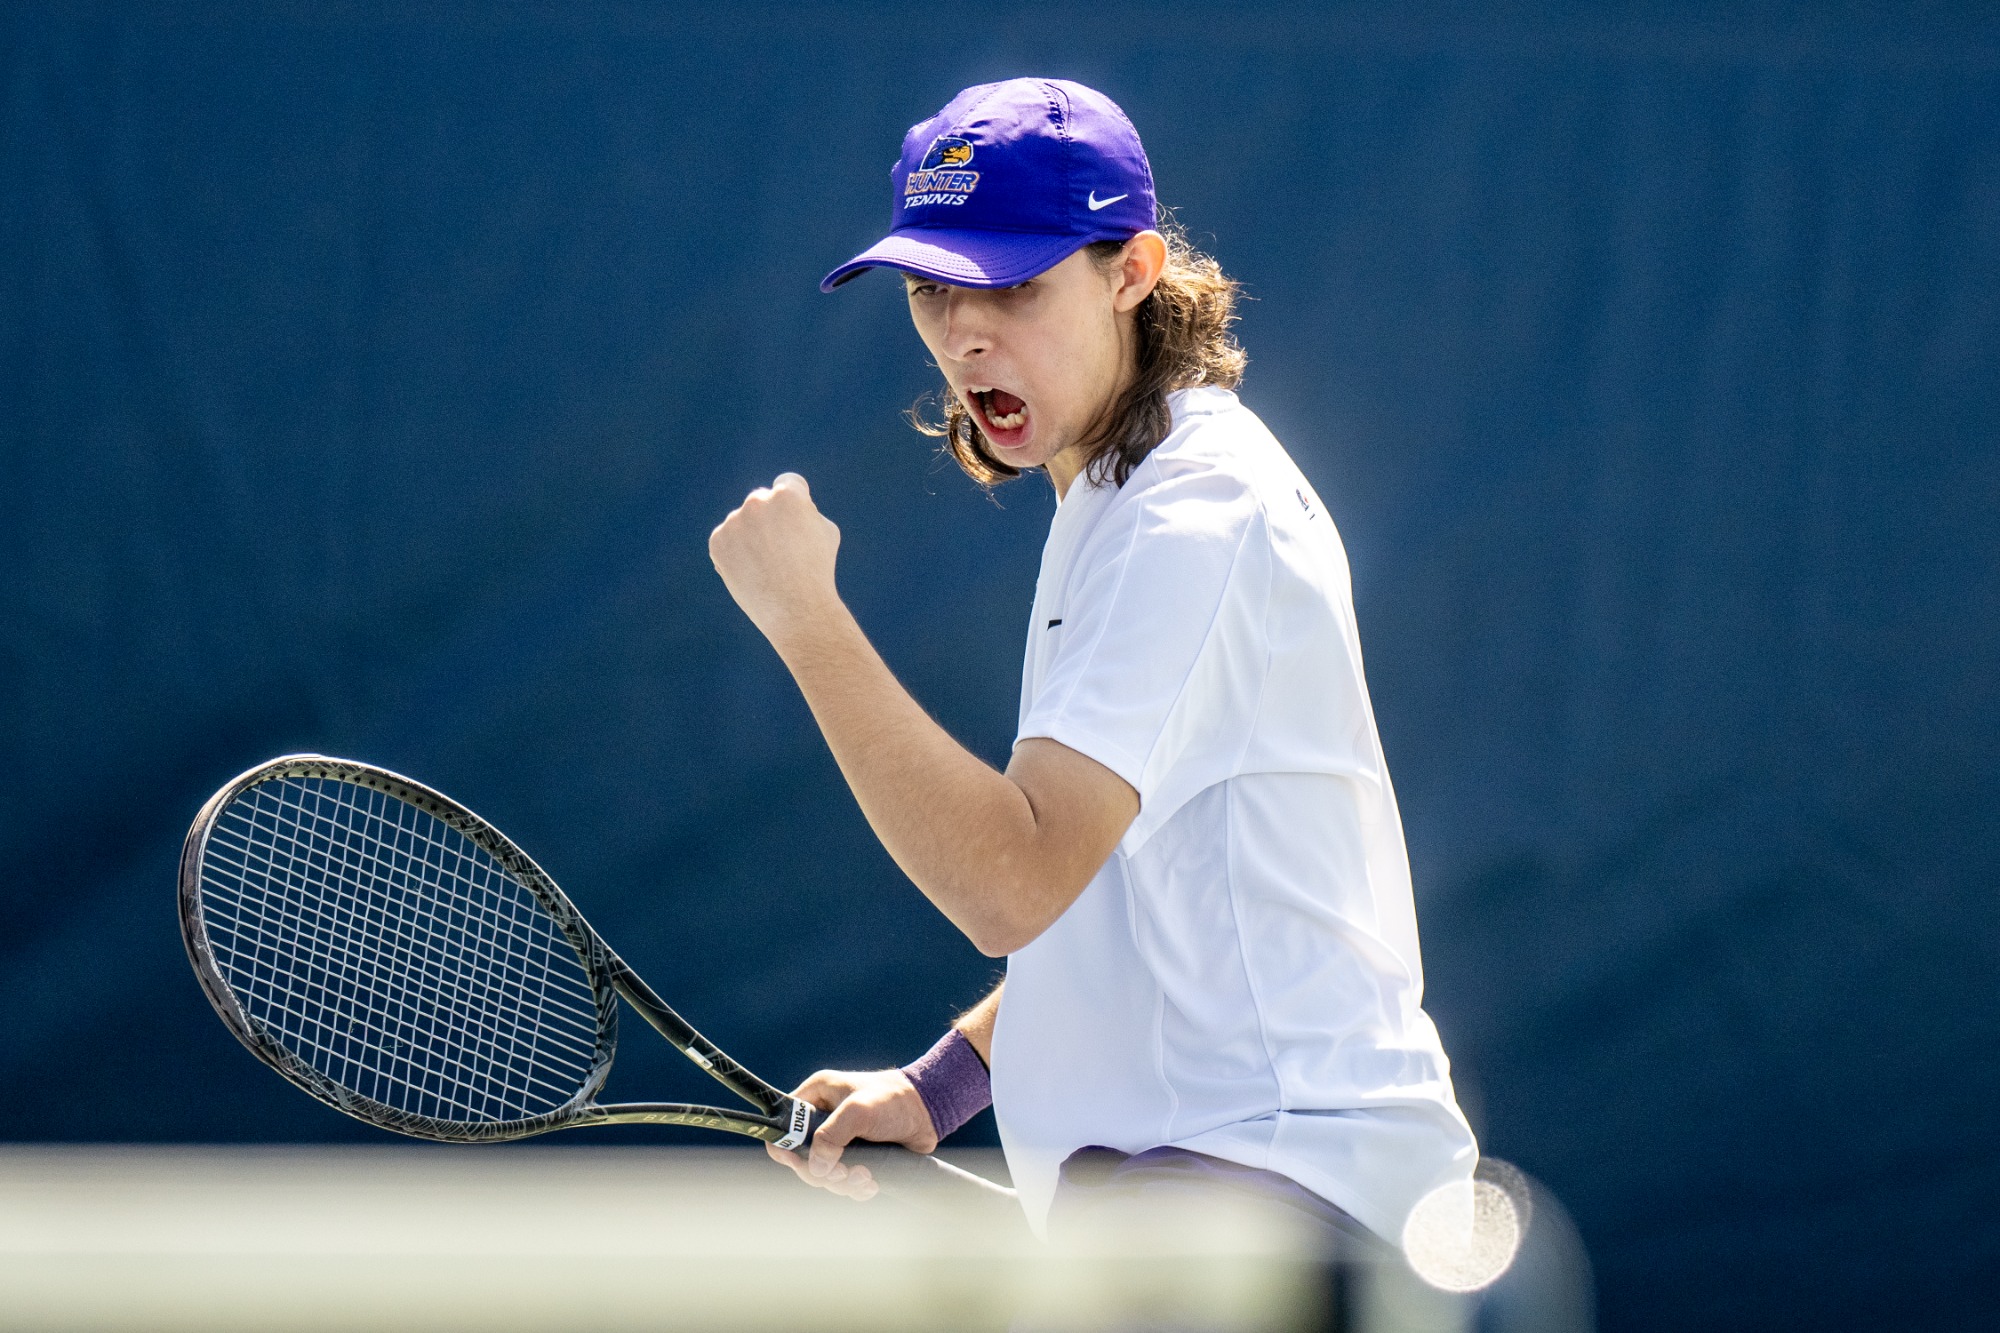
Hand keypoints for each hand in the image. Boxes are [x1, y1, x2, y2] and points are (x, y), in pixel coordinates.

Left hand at [709, 473, 842, 646]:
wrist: (795, 610)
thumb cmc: (817, 571)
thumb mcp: (825, 531)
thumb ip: (805, 510)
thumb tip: (788, 506)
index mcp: (788, 495)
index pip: (788, 483)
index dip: (795, 502)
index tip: (797, 521)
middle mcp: (757, 502)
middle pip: (762, 501)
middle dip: (771, 519)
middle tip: (783, 550)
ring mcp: (734, 521)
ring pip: (743, 522)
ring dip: (752, 537)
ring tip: (768, 566)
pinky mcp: (718, 541)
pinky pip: (727, 539)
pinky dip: (737, 552)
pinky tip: (752, 570)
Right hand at [765, 1068, 938, 1200]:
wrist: (929, 1111)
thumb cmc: (894, 1099)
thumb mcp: (859, 1110)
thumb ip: (832, 1134)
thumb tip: (816, 1167)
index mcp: (816, 1097)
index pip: (783, 1126)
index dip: (786, 1149)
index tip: (802, 1164)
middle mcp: (823, 1119)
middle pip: (802, 1158)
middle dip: (822, 1173)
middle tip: (842, 1174)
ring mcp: (840, 1140)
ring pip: (824, 1175)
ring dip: (842, 1183)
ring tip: (865, 1178)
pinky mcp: (856, 1157)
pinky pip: (844, 1181)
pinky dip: (855, 1188)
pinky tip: (871, 1185)